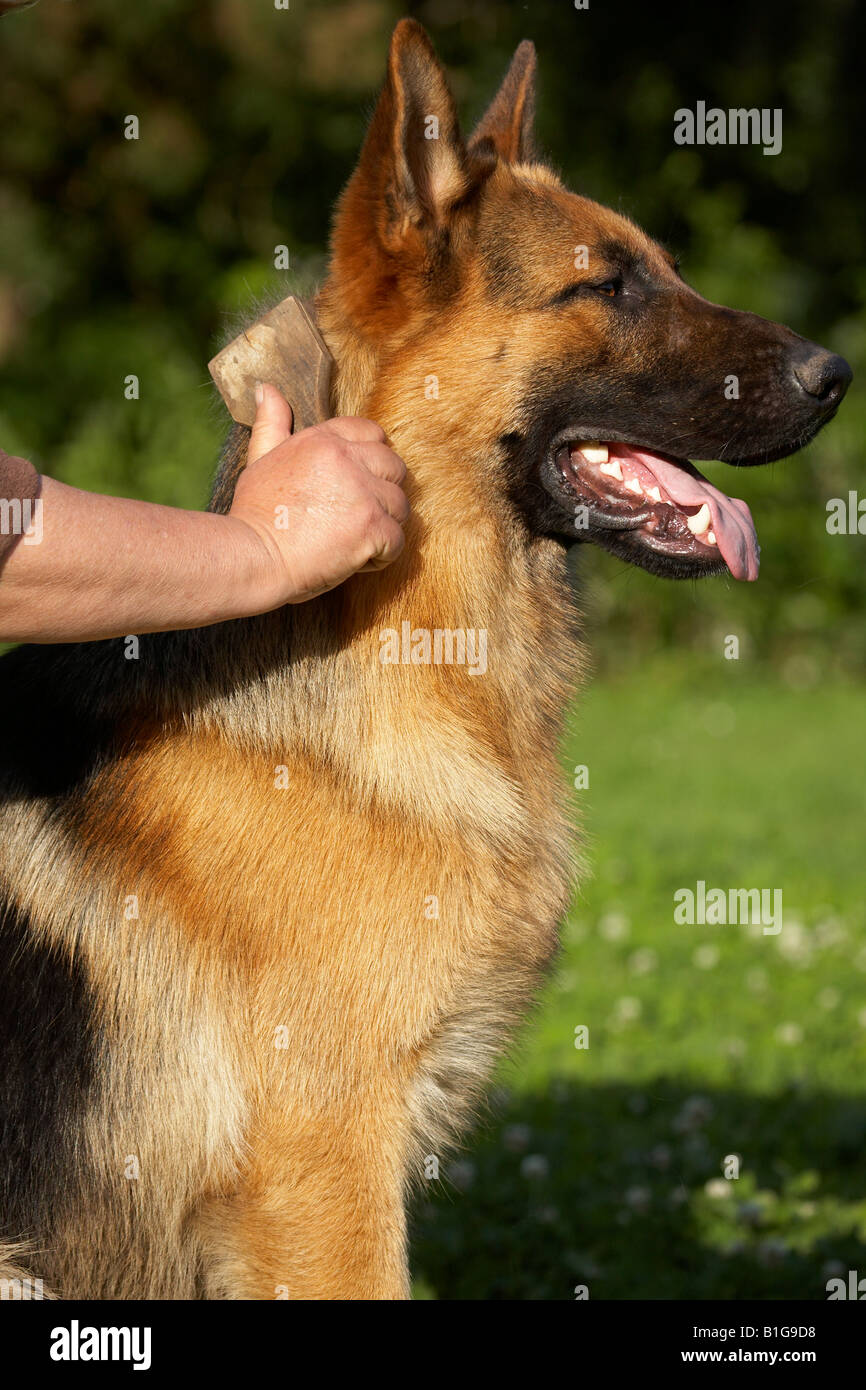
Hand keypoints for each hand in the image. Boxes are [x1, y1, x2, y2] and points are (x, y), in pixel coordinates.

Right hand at [230, 382, 409, 603]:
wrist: (253, 557)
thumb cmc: (254, 514)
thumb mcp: (260, 459)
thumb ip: (272, 424)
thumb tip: (265, 388)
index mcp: (322, 440)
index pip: (372, 433)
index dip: (371, 460)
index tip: (355, 484)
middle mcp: (346, 459)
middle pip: (395, 467)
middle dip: (382, 492)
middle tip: (355, 516)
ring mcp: (362, 492)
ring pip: (400, 505)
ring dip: (383, 525)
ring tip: (353, 539)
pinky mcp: (372, 526)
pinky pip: (398, 540)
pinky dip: (381, 556)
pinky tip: (354, 559)